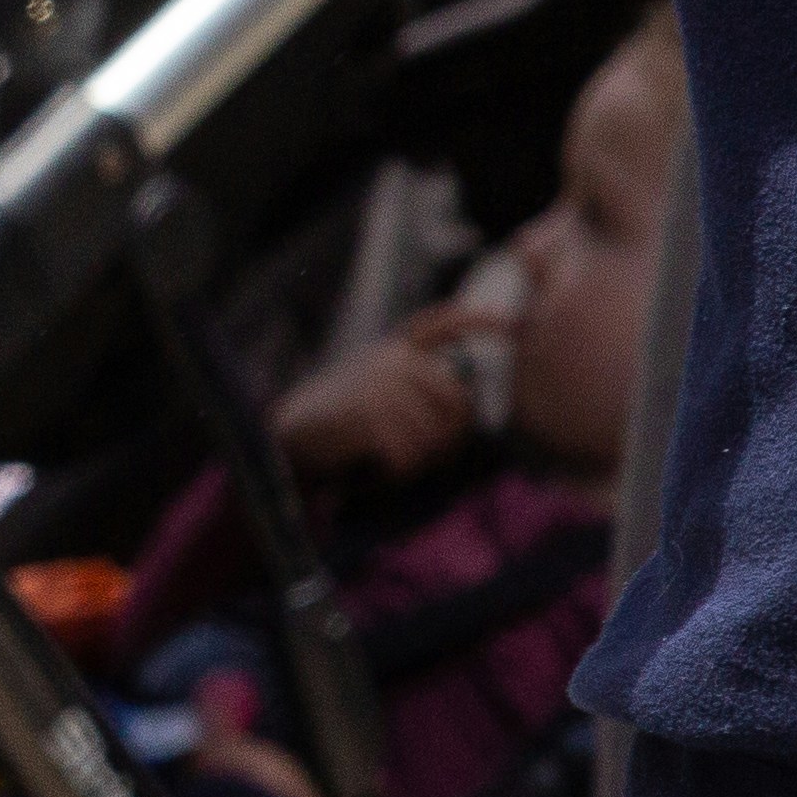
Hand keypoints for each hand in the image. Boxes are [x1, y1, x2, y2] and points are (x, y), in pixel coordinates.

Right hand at [271, 327, 477, 484]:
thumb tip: (464, 416)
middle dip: (446, 443)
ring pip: (434, 437)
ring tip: (384, 466)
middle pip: (456, 405)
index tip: (509, 325)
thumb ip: (412, 391)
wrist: (287, 439)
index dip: (475, 320)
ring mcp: (380, 385)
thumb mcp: (373, 395)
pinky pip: (407, 455)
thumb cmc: (337, 426)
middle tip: (413, 461)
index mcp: (393, 353)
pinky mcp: (367, 414)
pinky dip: (393, 475)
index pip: (438, 325)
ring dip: (414, 464)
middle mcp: (391, 362)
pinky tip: (371, 473)